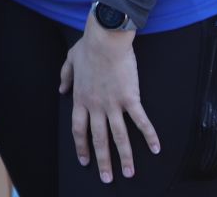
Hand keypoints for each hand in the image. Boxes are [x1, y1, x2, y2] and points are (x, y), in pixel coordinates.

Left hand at [59, 11, 158, 182]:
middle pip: (99, 139)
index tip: (84, 161)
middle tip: (107, 178)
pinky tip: (155, 148)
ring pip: (119, 136)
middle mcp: (96, 106)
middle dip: (102, 161)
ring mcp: (113, 104)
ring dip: (125, 157)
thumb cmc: (89, 46)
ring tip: (129, 173)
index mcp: (81, 98)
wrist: (106, 39)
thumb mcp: (70, 60)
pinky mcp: (131, 98)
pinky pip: (140, 121)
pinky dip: (149, 136)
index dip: (82, 146)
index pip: (79, 129)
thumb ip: (66, 76)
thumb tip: (61, 88)